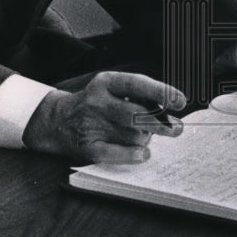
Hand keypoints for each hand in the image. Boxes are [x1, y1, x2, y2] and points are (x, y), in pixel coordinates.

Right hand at [22, 71, 185, 163]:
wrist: (56, 120)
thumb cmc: (95, 103)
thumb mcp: (111, 89)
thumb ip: (137, 95)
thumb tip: (170, 111)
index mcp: (106, 82)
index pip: (137, 84)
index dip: (161, 91)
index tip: (180, 100)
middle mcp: (97, 101)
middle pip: (136, 113)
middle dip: (160, 123)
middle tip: (176, 128)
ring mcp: (90, 124)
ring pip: (131, 134)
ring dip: (146, 138)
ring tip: (147, 136)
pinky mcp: (87, 147)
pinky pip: (115, 153)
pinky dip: (132, 155)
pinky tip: (144, 153)